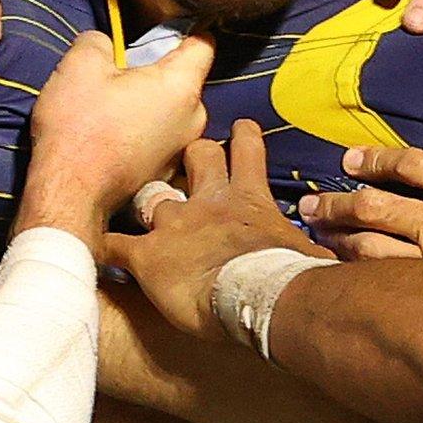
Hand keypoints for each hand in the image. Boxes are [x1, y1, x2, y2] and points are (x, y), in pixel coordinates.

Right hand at [21, 32, 213, 243]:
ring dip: (148, 101)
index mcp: (182, 87)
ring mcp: (183, 146)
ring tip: (112, 105)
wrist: (72, 192)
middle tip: (120, 71)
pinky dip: (143, 128)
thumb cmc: (79, 128)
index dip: (184, 29)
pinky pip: (161, 134)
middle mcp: (195, 118)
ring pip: (172, 108)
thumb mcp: (79, 66)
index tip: (164, 27)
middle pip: (184, 79)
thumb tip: (105, 44)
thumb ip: (99, 41)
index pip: (203, 44)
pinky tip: (113, 131)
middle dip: (156, 70)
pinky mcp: (167, 169)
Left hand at [106, 120, 330, 341]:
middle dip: (189, 153)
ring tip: (134, 209)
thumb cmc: (291, 275)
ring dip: (145, 203)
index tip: (239, 127)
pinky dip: (105, 246)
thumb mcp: (308, 252)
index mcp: (250, 199)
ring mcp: (173, 225)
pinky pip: (114, 245)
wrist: (259, 295)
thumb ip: (306, 247)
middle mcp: (208, 202)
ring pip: (150, 197)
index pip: (248, 152)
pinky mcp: (146, 254)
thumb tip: (328, 260)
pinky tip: (94, 250)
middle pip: (194, 157)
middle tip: (184, 158)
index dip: (243, 137)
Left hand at [299, 145, 422, 293]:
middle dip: (339, 201)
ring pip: (371, 247)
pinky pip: (387, 282)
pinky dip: (358, 275)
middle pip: (376, 205)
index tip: (351, 159)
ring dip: (337, 238)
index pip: (413, 166)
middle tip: (311, 201)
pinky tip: (341, 275)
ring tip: (314, 235)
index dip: (378, 160)